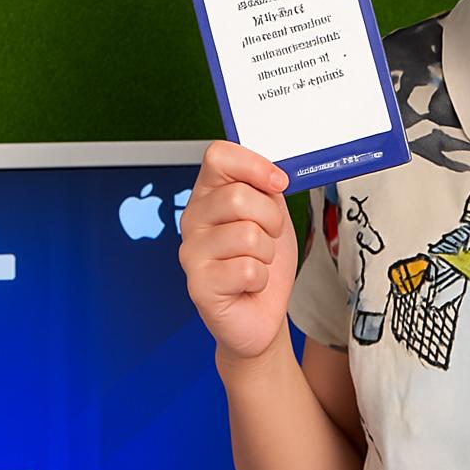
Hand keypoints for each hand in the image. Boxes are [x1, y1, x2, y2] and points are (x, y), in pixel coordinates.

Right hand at [178, 139, 297, 361]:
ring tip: (256, 262)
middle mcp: (193, 219)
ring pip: (248, 234)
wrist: (262, 312)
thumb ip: (266, 187)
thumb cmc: (263, 262)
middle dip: (271, 218)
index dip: (253, 165)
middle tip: (269, 236)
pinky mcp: (198, 284)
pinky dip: (260, 278)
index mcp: (208, 194)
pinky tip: (248, 284)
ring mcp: (191, 252)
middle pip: (239, 196)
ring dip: (267, 252)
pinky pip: (247, 269)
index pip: (218, 156)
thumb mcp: (272, 214)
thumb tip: (274, 172)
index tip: (277, 182)